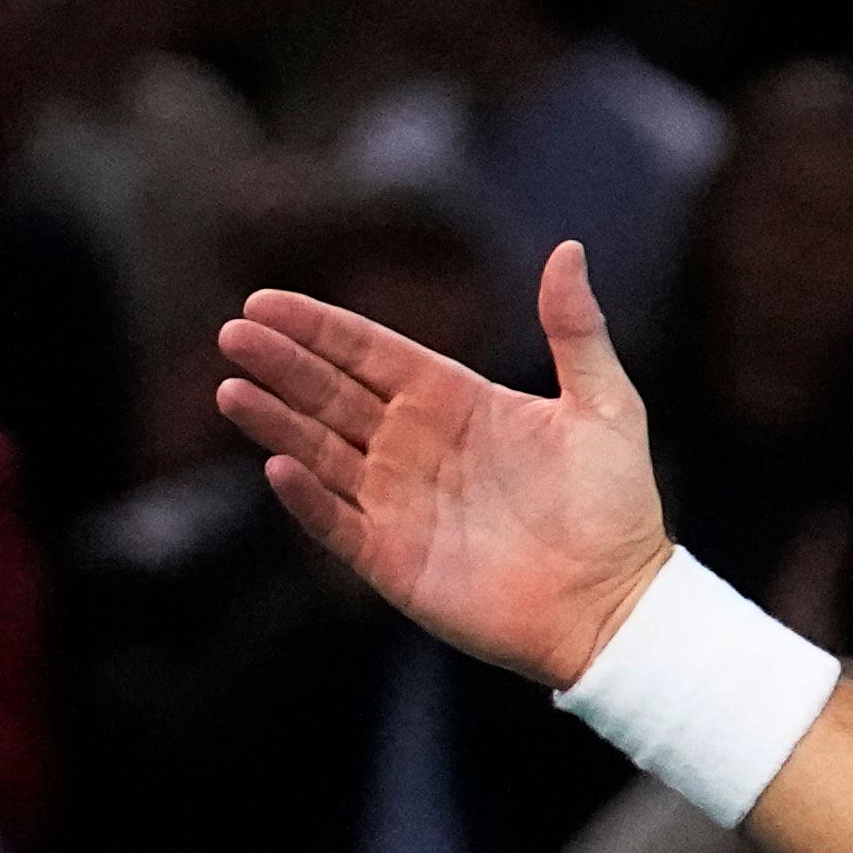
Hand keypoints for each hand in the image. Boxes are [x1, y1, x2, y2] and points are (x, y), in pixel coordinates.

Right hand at [217, 243, 673, 691]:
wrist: (619, 603)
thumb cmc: (617, 503)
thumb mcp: (605, 406)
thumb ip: (576, 330)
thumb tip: (567, 249)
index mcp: (456, 401)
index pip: (371, 354)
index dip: (319, 328)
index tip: (265, 301)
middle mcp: (416, 446)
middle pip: (332, 394)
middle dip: (283, 363)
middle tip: (235, 333)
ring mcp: (398, 502)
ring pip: (320, 451)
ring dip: (277, 422)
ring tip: (233, 389)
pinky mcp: (391, 557)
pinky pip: (336, 522)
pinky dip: (308, 498)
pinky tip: (279, 467)